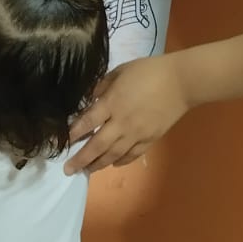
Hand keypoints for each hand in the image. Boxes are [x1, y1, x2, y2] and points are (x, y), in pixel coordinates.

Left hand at [65, 55, 191, 173]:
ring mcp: (137, 133)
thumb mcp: (120, 72)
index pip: (87, 122)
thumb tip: (89, 100)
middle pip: (97, 145)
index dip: (73, 134)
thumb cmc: (149, 71)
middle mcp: (122, 122)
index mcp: (112, 103)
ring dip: (98, 164)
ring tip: (86, 171)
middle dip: (81, 159)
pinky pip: (132, 154)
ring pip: (114, 154)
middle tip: (68, 170)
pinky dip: (120, 161)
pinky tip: (112, 164)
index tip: (61, 143)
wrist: (181, 81)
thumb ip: (102, 87)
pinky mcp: (150, 139)